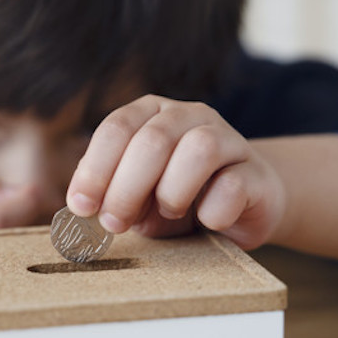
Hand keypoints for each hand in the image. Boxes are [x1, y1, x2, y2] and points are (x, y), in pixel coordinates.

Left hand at [66, 95, 285, 249]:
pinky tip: (207, 221)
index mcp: (151, 113)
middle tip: (114, 223)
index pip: (117, 128)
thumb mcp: (135, 195)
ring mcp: (228, 138)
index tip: (81, 206)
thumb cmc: (178, 199)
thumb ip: (109, 191)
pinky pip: (234, 185)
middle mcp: (189, 115)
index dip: (95, 168)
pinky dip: (213, 210)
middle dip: (126, 188)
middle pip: (153, 140)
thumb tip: (81, 205)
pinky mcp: (257, 172)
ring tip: (167, 211)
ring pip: (199, 149)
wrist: (242, 208)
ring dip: (172, 191)